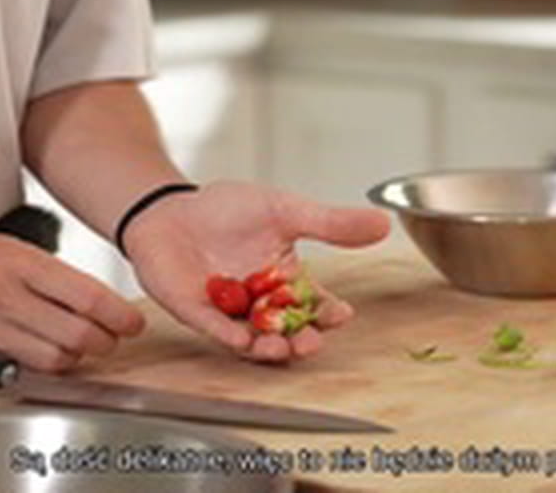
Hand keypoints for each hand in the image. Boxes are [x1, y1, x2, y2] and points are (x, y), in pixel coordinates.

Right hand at [0, 235, 144, 370]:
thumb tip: (97, 299)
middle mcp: (7, 295)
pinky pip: (28, 368)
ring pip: (57, 358)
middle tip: (112, 338)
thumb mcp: (10, 249)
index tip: (132, 323)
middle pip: (79, 333)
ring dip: (79, 358)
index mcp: (21, 263)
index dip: (119, 316)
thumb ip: (53, 272)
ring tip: (83, 346)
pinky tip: (51, 354)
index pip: (88, 296)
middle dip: (105, 341)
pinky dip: (48, 366)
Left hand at [124, 181, 390, 361]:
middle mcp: (261, 304)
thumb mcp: (286, 210)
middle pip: (288, 332)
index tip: (342, 314)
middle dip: (302, 341)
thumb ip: (330, 223)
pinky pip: (215, 329)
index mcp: (286, 281)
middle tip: (311, 343)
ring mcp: (229, 313)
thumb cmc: (229, 210)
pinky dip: (228, 336)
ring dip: (269, 348)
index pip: (315, 304)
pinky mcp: (196, 313)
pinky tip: (240, 339)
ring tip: (279, 348)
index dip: (329, 313)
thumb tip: (383, 223)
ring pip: (255, 340)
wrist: (173, 208)